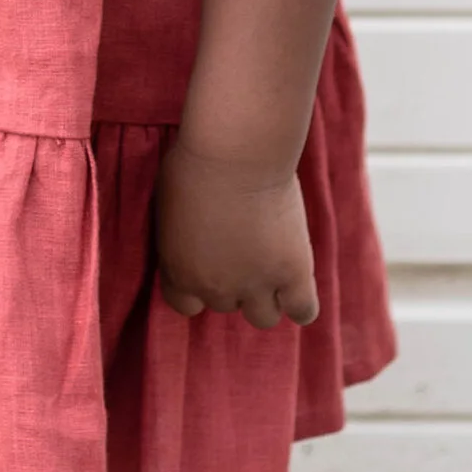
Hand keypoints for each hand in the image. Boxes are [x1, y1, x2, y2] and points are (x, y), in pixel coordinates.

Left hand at [153, 140, 318, 329]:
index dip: (198, 288)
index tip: (209, 267)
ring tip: (270, 267)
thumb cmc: (196, 164)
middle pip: (226, 306)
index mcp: (180, 272)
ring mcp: (256, 284)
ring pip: (263, 317)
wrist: (235, 154)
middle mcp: (216, 287)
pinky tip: (297, 284)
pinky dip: (302, 304)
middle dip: (233, 283)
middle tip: (243, 248)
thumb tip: (190, 236)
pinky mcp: (293, 274)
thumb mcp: (168, 204)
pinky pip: (303, 311)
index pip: (185, 306)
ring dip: (267, 298)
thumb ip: (179, 234)